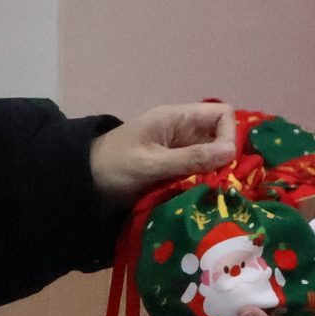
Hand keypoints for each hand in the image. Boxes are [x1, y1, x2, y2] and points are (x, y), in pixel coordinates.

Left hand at [91, 103, 237, 207]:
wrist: (82, 182)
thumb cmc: (114, 166)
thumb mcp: (152, 163)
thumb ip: (190, 158)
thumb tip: (232, 151)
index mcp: (177, 118)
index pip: (221, 114)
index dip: (230, 134)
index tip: (225, 162)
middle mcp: (182, 132)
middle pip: (219, 138)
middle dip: (225, 160)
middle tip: (224, 185)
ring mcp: (178, 151)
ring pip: (211, 158)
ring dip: (214, 176)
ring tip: (216, 197)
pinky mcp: (173, 170)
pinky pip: (198, 173)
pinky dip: (203, 185)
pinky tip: (203, 201)